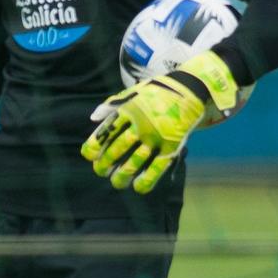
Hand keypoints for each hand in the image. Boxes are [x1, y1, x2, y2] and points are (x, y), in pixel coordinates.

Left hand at [82, 50, 239, 193]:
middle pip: (116, 150)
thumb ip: (112, 105)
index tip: (90, 156)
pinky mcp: (171, 146)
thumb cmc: (155, 93)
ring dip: (121, 176)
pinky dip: (146, 180)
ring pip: (134, 163)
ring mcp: (156, 137)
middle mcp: (140, 125)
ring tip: (116, 182)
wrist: (187, 90)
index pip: (106, 132)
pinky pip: (157, 168)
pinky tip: (137, 187)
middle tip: (101, 171)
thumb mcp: (132, 93)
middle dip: (105, 164)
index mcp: (128, 111)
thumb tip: (93, 119)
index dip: (94, 147)